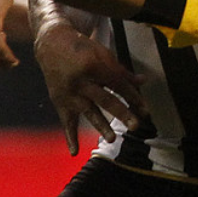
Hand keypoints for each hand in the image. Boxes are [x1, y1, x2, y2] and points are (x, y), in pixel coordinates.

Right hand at [34, 23, 147, 154]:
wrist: (52, 44)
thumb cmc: (82, 48)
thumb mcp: (102, 54)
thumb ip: (122, 71)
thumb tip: (143, 82)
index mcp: (93, 65)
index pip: (117, 84)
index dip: (133, 97)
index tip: (145, 110)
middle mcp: (81, 81)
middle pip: (105, 99)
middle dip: (121, 113)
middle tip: (135, 126)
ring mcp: (69, 93)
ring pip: (88, 111)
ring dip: (101, 126)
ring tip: (113, 139)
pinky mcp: (60, 101)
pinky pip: (66, 121)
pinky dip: (69, 137)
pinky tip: (74, 152)